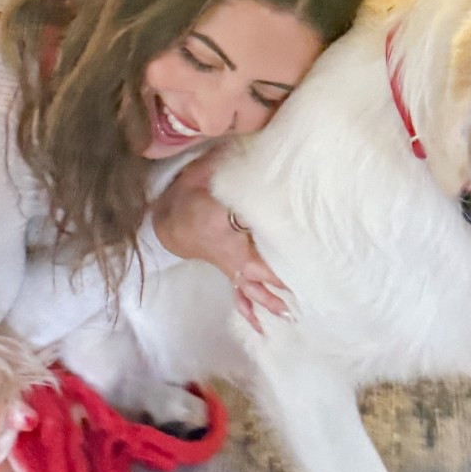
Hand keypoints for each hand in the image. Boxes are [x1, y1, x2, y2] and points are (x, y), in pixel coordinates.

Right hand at [150, 156, 290, 334]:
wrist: (163, 219)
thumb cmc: (187, 193)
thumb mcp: (203, 171)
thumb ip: (228, 160)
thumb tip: (257, 142)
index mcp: (221, 223)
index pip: (249, 229)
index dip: (271, 239)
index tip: (296, 247)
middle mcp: (227, 249)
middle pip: (257, 266)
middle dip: (281, 278)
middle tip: (307, 291)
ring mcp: (228, 264)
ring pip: (252, 285)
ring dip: (270, 299)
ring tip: (292, 313)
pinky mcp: (228, 271)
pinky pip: (240, 294)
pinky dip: (252, 310)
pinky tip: (264, 330)